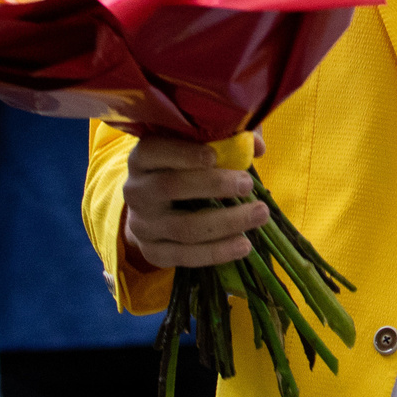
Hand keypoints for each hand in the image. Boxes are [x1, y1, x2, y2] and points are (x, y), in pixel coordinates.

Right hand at [122, 134, 266, 270]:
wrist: (152, 211)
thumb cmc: (183, 171)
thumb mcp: (197, 149)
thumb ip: (227, 140)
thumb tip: (257, 147)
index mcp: (142, 159)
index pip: (153, 151)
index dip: (183, 153)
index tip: (215, 156)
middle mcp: (136, 191)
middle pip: (170, 187)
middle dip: (213, 185)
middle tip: (248, 184)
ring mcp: (142, 225)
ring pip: (184, 227)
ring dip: (226, 222)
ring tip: (260, 214)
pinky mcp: (152, 252)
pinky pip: (185, 256)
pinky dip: (217, 252)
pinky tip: (244, 245)